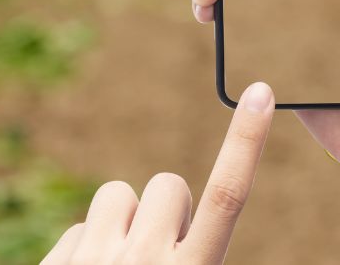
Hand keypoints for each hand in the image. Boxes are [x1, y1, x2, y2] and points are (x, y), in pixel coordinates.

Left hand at [41, 82, 274, 264]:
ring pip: (118, 194)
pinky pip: (78, 226)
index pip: (226, 198)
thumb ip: (190, 260)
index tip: (261, 92)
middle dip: (166, 208)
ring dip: (121, 222)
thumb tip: (189, 220)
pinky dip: (84, 248)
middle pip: (168, 186)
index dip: (246, 142)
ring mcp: (94, 264)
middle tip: (157, 256)